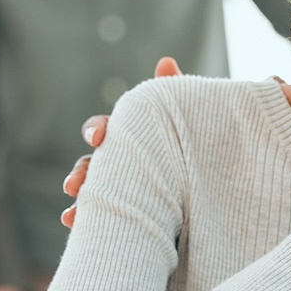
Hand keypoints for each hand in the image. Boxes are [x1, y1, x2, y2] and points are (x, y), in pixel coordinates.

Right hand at [62, 57, 181, 227]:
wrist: (218, 189)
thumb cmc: (197, 146)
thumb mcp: (189, 121)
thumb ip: (174, 94)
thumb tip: (165, 63)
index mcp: (128, 138)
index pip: (104, 130)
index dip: (97, 131)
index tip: (98, 138)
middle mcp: (118, 165)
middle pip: (91, 165)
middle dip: (81, 173)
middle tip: (74, 184)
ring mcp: (120, 192)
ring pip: (92, 195)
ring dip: (79, 204)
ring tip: (73, 216)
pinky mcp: (129, 217)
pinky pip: (103, 221)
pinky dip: (85, 223)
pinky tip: (76, 227)